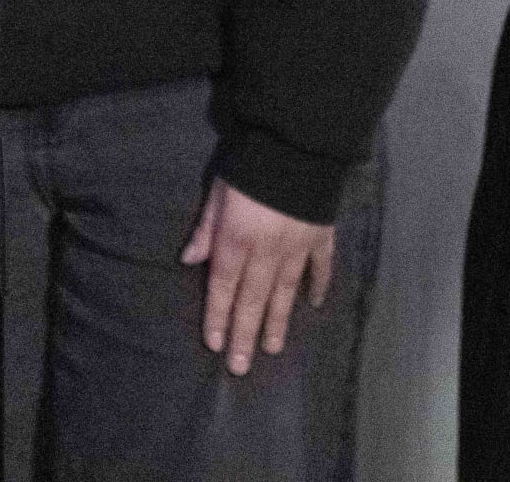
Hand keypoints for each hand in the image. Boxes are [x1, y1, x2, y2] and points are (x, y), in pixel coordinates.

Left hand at [178, 176, 334, 376]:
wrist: (297, 143)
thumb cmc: (250, 165)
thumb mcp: (219, 191)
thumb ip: (206, 228)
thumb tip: (189, 260)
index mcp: (237, 239)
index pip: (223, 287)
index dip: (217, 316)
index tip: (215, 344)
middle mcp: (266, 251)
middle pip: (252, 299)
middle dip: (244, 334)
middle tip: (241, 367)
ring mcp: (297, 246)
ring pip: (284, 292)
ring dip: (277, 322)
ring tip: (272, 349)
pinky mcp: (321, 235)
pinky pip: (320, 267)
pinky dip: (318, 286)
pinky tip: (314, 305)